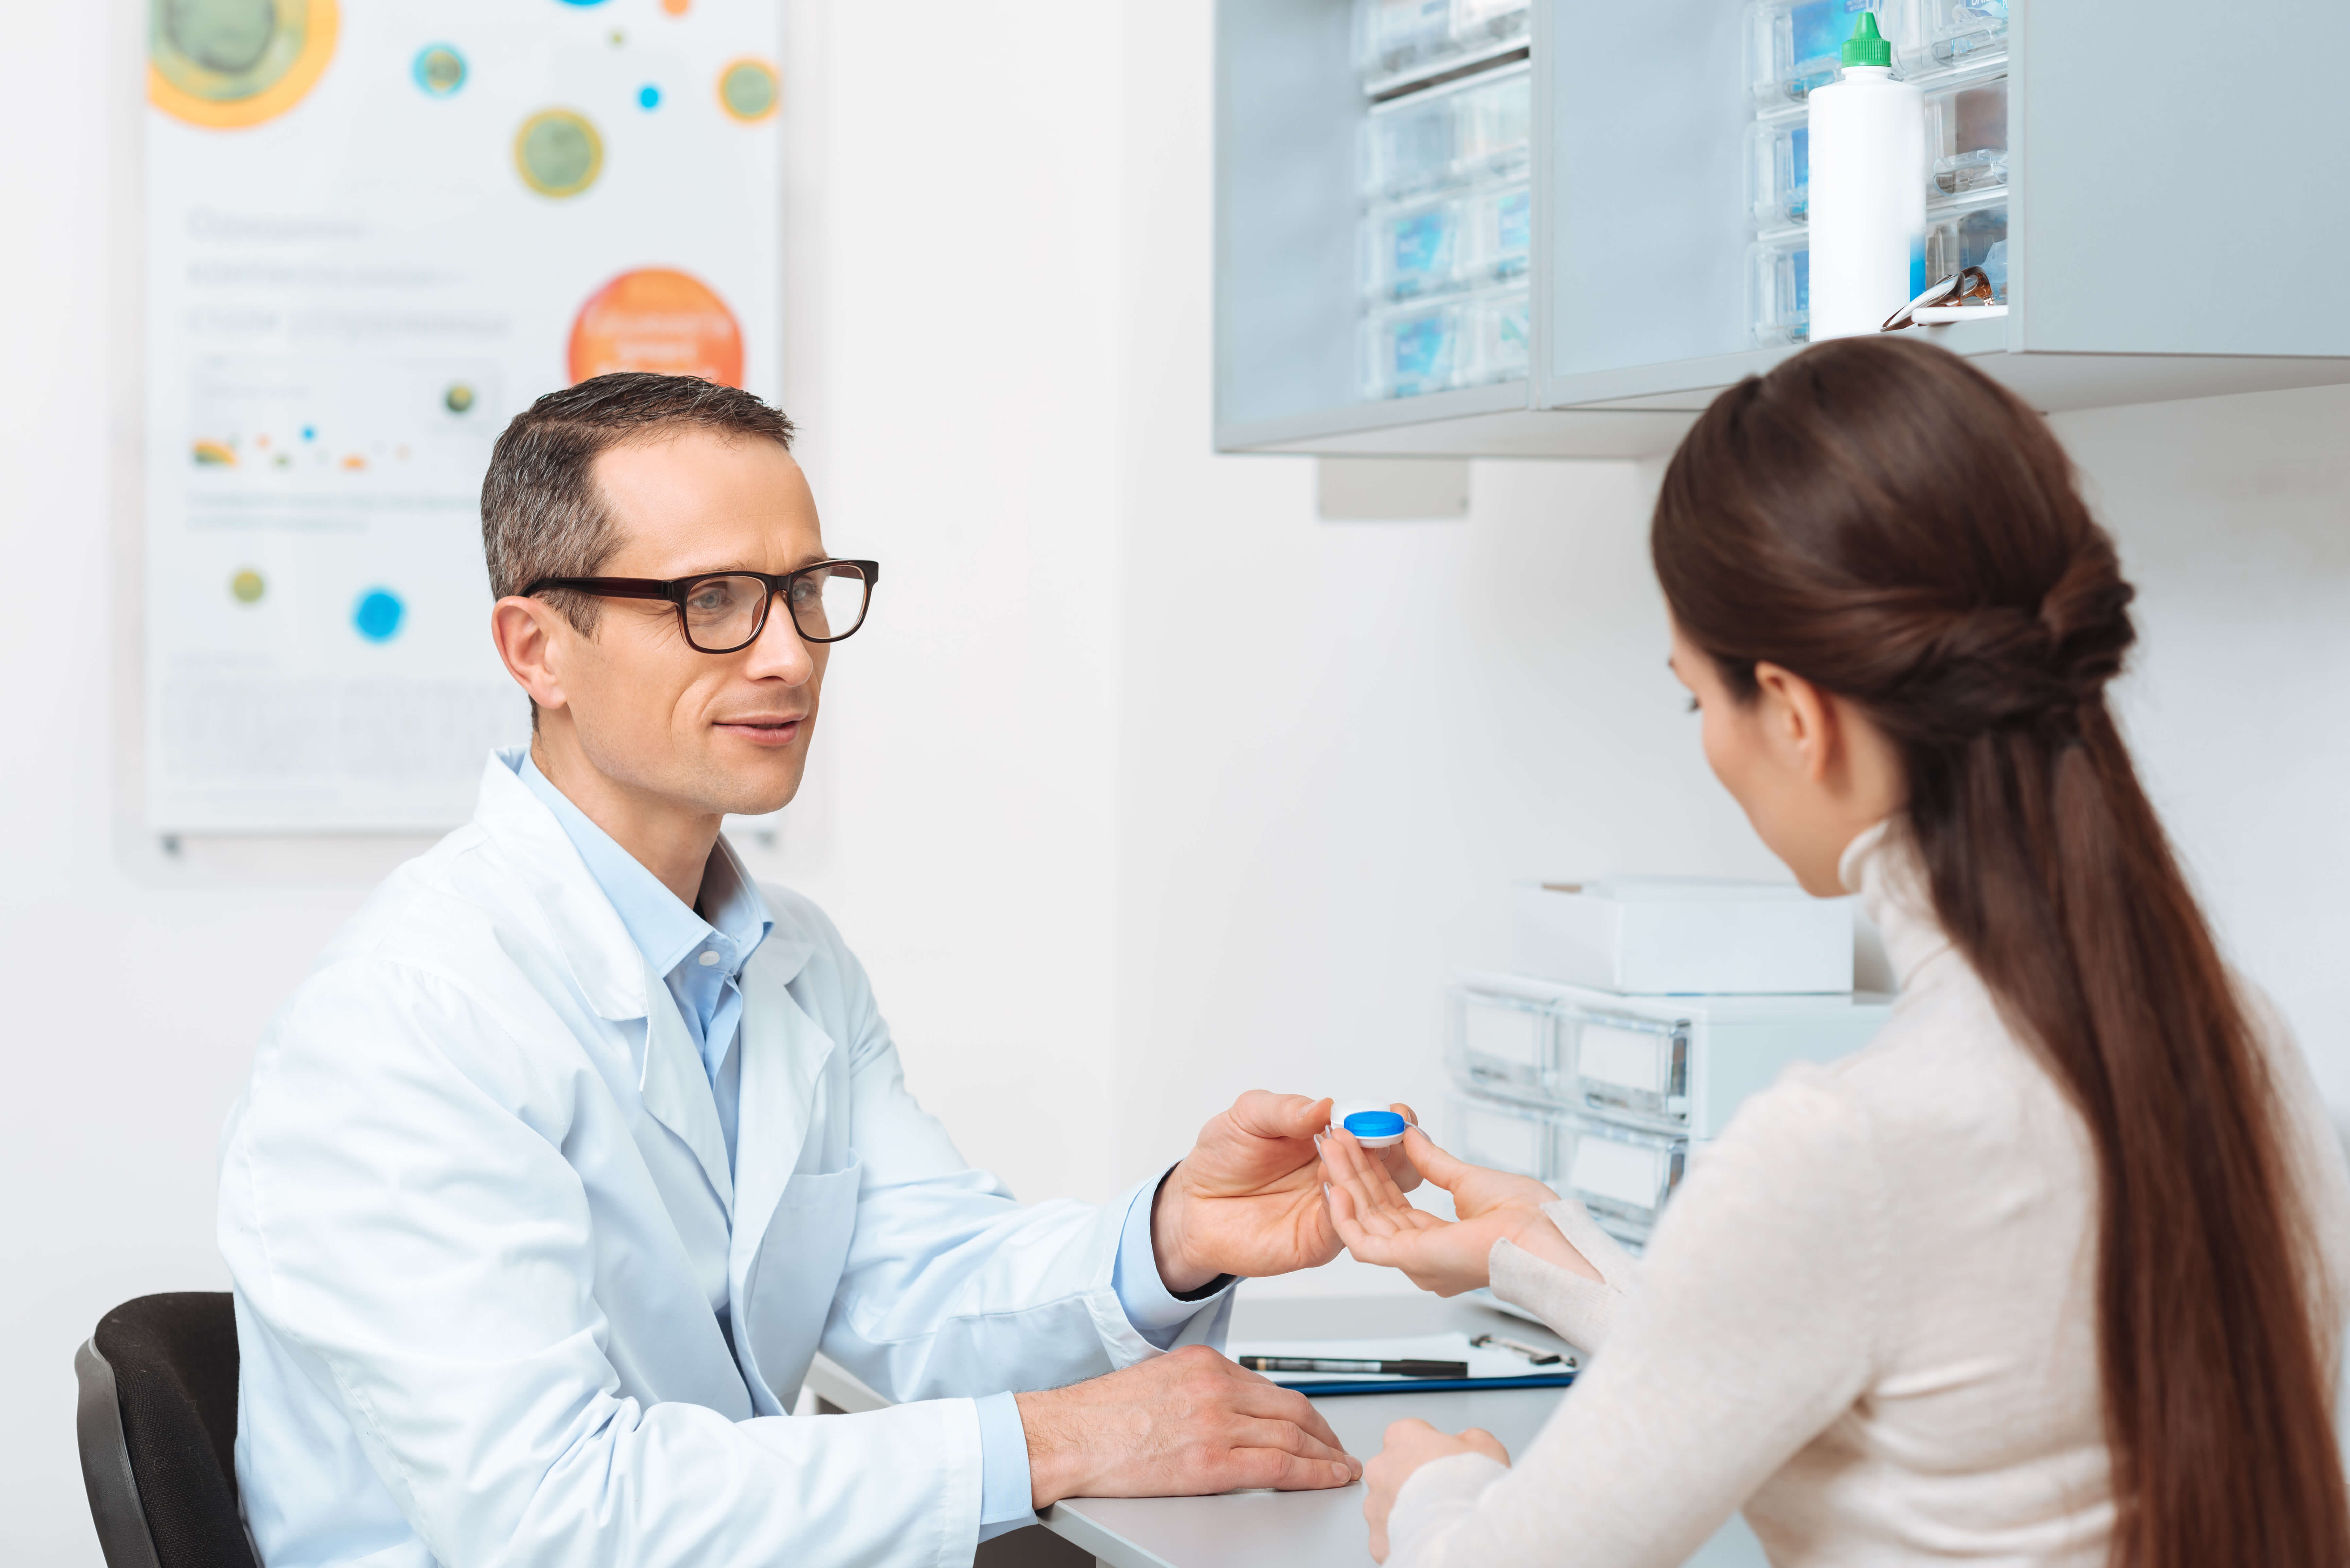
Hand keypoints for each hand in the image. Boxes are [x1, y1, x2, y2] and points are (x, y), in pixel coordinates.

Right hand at [1017, 1345, 1360, 1505]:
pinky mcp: (1210, 1461)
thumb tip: (1230, 1406)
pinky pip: (1278, 1466)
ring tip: (1341, 1468)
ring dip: (1326, 1455)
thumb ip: (1199, 1388)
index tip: (1316, 1424)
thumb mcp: (1159, 1380)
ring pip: (1293, 1436)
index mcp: (1204, 1364)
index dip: (1304, 1410)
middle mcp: (1216, 1386)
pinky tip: (1327, 1479)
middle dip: (1325, 1431)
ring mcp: (1216, 1423)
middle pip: (1292, 1408)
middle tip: (1340, 1448)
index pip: (1270, 1387)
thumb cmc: (1101, 1416)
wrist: (1068, 1437)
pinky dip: (1312, 1473)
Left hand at [1152, 1093, 1422, 1290]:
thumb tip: (1325, 1105)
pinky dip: (1345, 1207)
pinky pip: (1346, 1228)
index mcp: (1333, 1137)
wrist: (1195, 1206)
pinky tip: (1331, 1187)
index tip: (1393, 1113)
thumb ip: (1285, 1110)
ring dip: (1370, 1174)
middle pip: (1393, 1165)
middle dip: (1395, 1148)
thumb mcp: (1247, 1117)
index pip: (1377, 1127)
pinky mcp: (1320, 1240)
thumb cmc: (1224, 1156)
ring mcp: (1335, 1207)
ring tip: (1343, 1154)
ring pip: (1377, 1198)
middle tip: (1380, 1134)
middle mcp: (1342, 1173)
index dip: (1390, 1120)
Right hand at [1322, 1125, 1596, 1295]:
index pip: (1395, 1209)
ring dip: (1345, 1184)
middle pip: (1375, 1213)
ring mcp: (1416, 1262)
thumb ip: (1434, 1163)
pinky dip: (1344, 1217)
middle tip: (1335, 1141)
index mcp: (1442, 1246)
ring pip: (1365, 1222)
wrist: (1541, 1233)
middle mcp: (1425, 1259)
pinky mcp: (1410, 1260)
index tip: (1357, 1147)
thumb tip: (1410, 1137)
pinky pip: (1361, 1244)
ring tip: (1331, 1150)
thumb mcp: (1468, 1179)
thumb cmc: (1525, 1217)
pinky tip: (1336, 1186)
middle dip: (1353, 1175)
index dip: (1373, 1177)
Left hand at [1364, 1418, 1510, 1561]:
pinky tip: (1427, 1540)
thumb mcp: (1487, 1447)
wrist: (1462, 1536)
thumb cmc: (1471, 1489)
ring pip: (1388, 1506)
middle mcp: (1380, 1468)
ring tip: (1436, 1522)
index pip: (1410, 1435)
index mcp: (1402, 1438)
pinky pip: (1388, 1537)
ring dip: (1406, 1511)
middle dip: (1413, 1481)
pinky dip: (1404, 1539)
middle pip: (1394, 1470)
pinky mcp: (1377, 1539)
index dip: (1431, 1450)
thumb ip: (1470, 1438)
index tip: (1446, 1463)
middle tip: (1441, 1495)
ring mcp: (1375, 1506)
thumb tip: (1465, 1442)